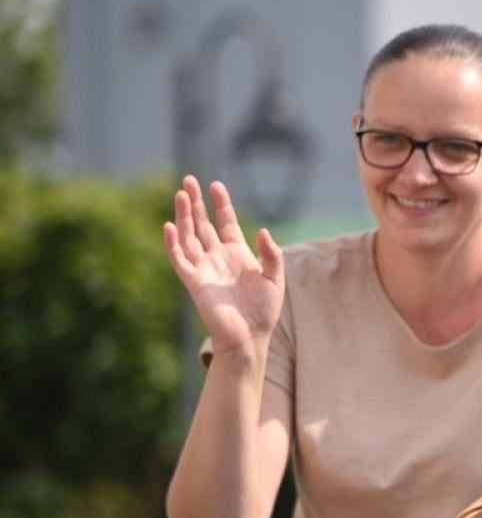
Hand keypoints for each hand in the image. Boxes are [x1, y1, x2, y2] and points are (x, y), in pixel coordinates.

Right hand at [163, 177, 284, 356]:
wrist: (250, 337)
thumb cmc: (263, 311)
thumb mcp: (275, 278)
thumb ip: (271, 254)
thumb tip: (262, 231)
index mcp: (238, 254)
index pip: (226, 222)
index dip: (221, 204)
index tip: (216, 185)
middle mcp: (218, 258)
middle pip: (202, 224)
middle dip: (196, 203)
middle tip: (189, 180)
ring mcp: (204, 269)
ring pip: (189, 236)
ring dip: (183, 216)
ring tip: (181, 193)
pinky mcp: (194, 282)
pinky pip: (179, 259)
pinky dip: (173, 243)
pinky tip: (170, 225)